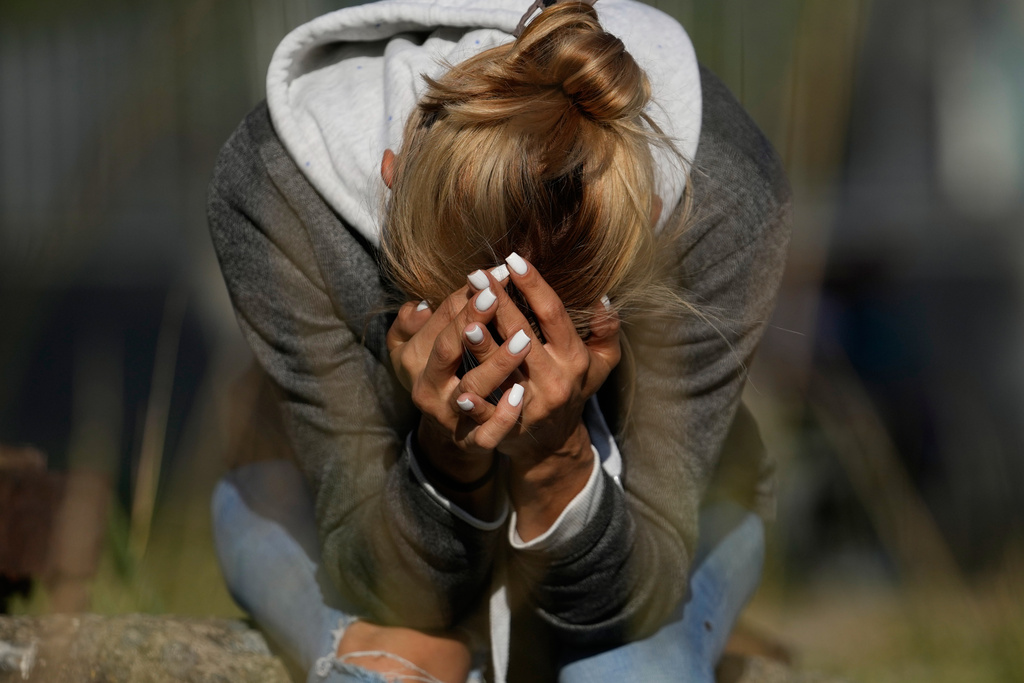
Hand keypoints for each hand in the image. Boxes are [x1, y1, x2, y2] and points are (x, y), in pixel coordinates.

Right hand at [386, 272, 530, 486]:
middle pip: (449, 351)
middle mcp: (431, 391)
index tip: (487, 277)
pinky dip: (502, 416)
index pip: (440, 326)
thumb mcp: (410, 351)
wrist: (452, 433)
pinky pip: (487, 433)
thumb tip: (420, 306)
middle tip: (496, 296)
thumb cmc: (440, 377)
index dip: (463, 301)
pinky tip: (520, 394)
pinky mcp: (472, 441)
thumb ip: (409, 325)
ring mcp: (452, 418)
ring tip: (522, 339)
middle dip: (472, 321)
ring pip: (472, 388)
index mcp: (417, 365)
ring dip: (497, 364)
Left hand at [456, 254, 620, 537]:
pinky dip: (474, 403)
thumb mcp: (599, 365)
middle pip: (522, 335)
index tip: (513, 259)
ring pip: (503, 372)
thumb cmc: (571, 391)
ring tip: (465, 318)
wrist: (551, 445)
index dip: (533, 285)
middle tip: (477, 275)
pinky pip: (488, 415)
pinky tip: (458, 387)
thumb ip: (605, 332)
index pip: (553, 314)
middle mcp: (554, 380)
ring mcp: (532, 406)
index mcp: (573, 358)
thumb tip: (604, 299)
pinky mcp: (509, 429)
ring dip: (483, 345)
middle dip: (499, 303)